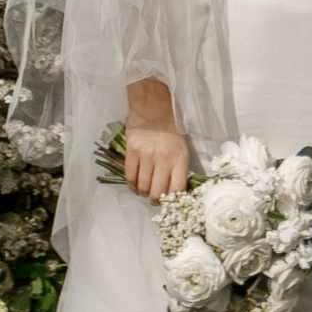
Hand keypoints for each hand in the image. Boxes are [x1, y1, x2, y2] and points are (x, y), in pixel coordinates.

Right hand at [121, 77, 190, 199]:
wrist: (154, 109)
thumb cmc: (171, 132)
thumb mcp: (181, 150)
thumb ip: (178, 172)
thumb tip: (173, 194)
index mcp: (180, 159)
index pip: (177, 190)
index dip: (172, 200)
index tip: (169, 201)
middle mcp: (164, 159)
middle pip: (157, 193)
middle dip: (155, 200)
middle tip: (154, 197)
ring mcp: (146, 155)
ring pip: (142, 187)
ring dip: (143, 192)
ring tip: (144, 189)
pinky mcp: (132, 151)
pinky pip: (130, 177)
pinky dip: (132, 185)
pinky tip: (135, 183)